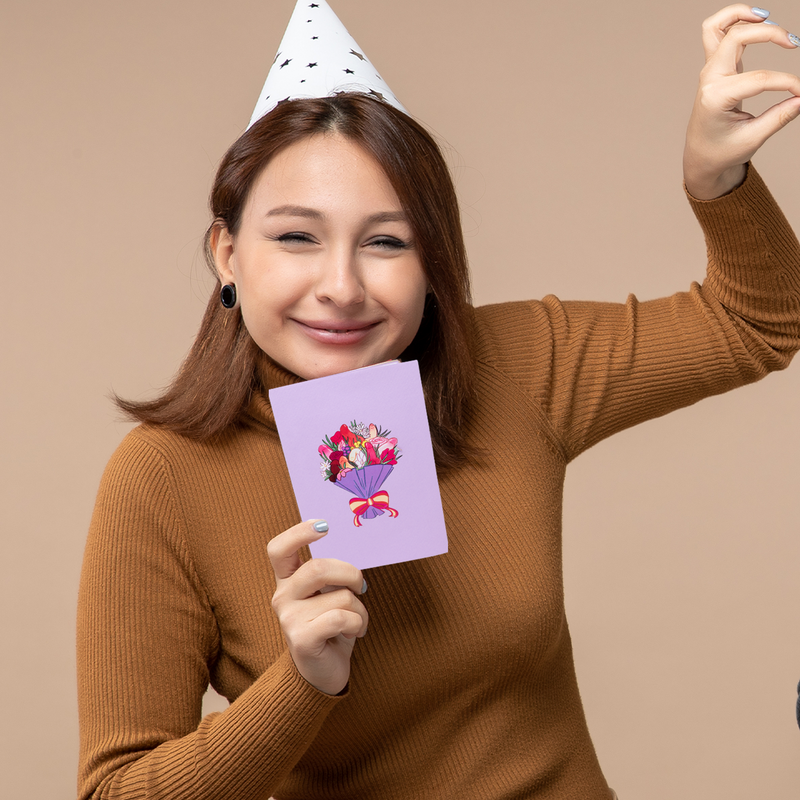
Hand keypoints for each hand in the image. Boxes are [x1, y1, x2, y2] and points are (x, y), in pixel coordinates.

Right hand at [268, 520, 367, 694]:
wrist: (323, 673)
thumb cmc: (331, 627)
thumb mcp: (329, 595)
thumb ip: (332, 576)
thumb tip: (352, 563)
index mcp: (287, 581)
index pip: (279, 549)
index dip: (299, 532)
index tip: (325, 525)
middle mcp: (282, 597)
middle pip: (318, 567)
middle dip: (351, 574)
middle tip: (361, 588)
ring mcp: (288, 619)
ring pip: (339, 596)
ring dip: (360, 608)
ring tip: (356, 621)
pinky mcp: (301, 639)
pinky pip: (342, 618)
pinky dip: (358, 624)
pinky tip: (353, 633)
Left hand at [683, 4, 799, 198]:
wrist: (700, 157)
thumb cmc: (722, 151)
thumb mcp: (752, 139)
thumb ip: (779, 117)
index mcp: (715, 99)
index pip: (759, 78)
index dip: (787, 82)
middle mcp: (709, 80)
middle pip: (735, 37)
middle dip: (768, 33)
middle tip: (794, 43)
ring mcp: (710, 72)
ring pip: (716, 27)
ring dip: (741, 14)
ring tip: (766, 16)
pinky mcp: (716, 68)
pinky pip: (718, 33)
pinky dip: (735, 20)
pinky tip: (759, 20)